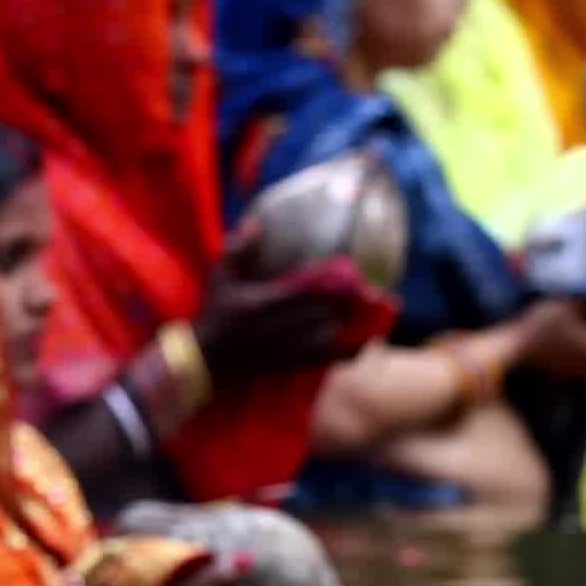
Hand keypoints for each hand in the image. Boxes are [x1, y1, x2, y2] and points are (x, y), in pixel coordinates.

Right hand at [193, 257, 385, 379]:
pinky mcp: (294, 363)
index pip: (305, 295)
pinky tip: (366, 340)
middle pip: (325, 316)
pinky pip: (329, 360)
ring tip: (377, 312)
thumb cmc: (215, 313)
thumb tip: (254, 223)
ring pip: (333, 338)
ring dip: (356, 325)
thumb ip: (237, 252)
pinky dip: (350, 351)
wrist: (207, 358)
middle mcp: (278, 328)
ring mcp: (288, 349)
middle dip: (350, 304)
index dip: (332, 286)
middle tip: (373, 291)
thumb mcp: (220, 278)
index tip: (351, 273)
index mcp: (263, 305)